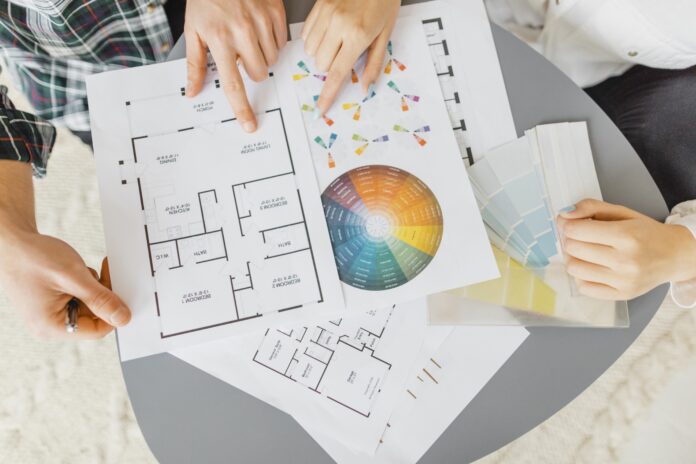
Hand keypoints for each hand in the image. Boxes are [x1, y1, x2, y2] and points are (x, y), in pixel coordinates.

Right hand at [0, 231, 130, 339]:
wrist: (9, 242)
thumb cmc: (32, 257)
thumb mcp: (74, 277)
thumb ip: (100, 299)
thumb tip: (123, 318)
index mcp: (52, 327)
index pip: (98, 330)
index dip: (114, 311)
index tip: (121, 289)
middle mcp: (49, 326)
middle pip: (94, 318)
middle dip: (102, 295)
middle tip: (104, 272)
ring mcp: (49, 315)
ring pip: (88, 307)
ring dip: (92, 287)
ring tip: (80, 270)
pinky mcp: (51, 304)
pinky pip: (78, 299)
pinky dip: (83, 285)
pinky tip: (76, 271)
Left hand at [185, 0, 287, 131]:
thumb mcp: (193, 29)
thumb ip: (195, 63)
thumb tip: (193, 90)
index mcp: (220, 39)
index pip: (233, 84)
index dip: (242, 108)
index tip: (250, 124)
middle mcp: (243, 32)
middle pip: (257, 73)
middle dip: (251, 69)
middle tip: (240, 53)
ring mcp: (261, 21)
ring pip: (271, 59)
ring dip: (262, 54)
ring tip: (249, 36)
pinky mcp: (276, 12)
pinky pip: (281, 41)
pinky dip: (272, 39)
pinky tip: (259, 27)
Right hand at [302, 0, 400, 112]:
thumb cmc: (384, 1)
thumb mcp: (385, 35)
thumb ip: (373, 63)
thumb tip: (365, 86)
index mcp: (358, 35)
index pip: (338, 73)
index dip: (328, 94)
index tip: (321, 107)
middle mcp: (338, 25)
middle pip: (321, 64)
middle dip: (331, 66)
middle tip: (344, 54)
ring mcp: (326, 14)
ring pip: (311, 51)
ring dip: (321, 53)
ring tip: (337, 41)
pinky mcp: (318, 6)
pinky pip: (305, 34)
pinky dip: (314, 39)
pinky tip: (328, 32)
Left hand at [557, 199, 695, 299]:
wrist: (675, 255)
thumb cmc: (646, 232)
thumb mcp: (622, 212)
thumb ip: (591, 208)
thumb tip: (564, 214)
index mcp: (626, 235)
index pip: (576, 231)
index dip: (568, 226)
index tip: (572, 225)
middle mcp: (625, 260)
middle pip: (573, 249)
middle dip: (571, 240)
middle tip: (580, 238)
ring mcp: (623, 280)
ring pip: (574, 269)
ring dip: (574, 258)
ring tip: (585, 253)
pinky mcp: (622, 295)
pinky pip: (584, 288)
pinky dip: (582, 277)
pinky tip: (593, 268)